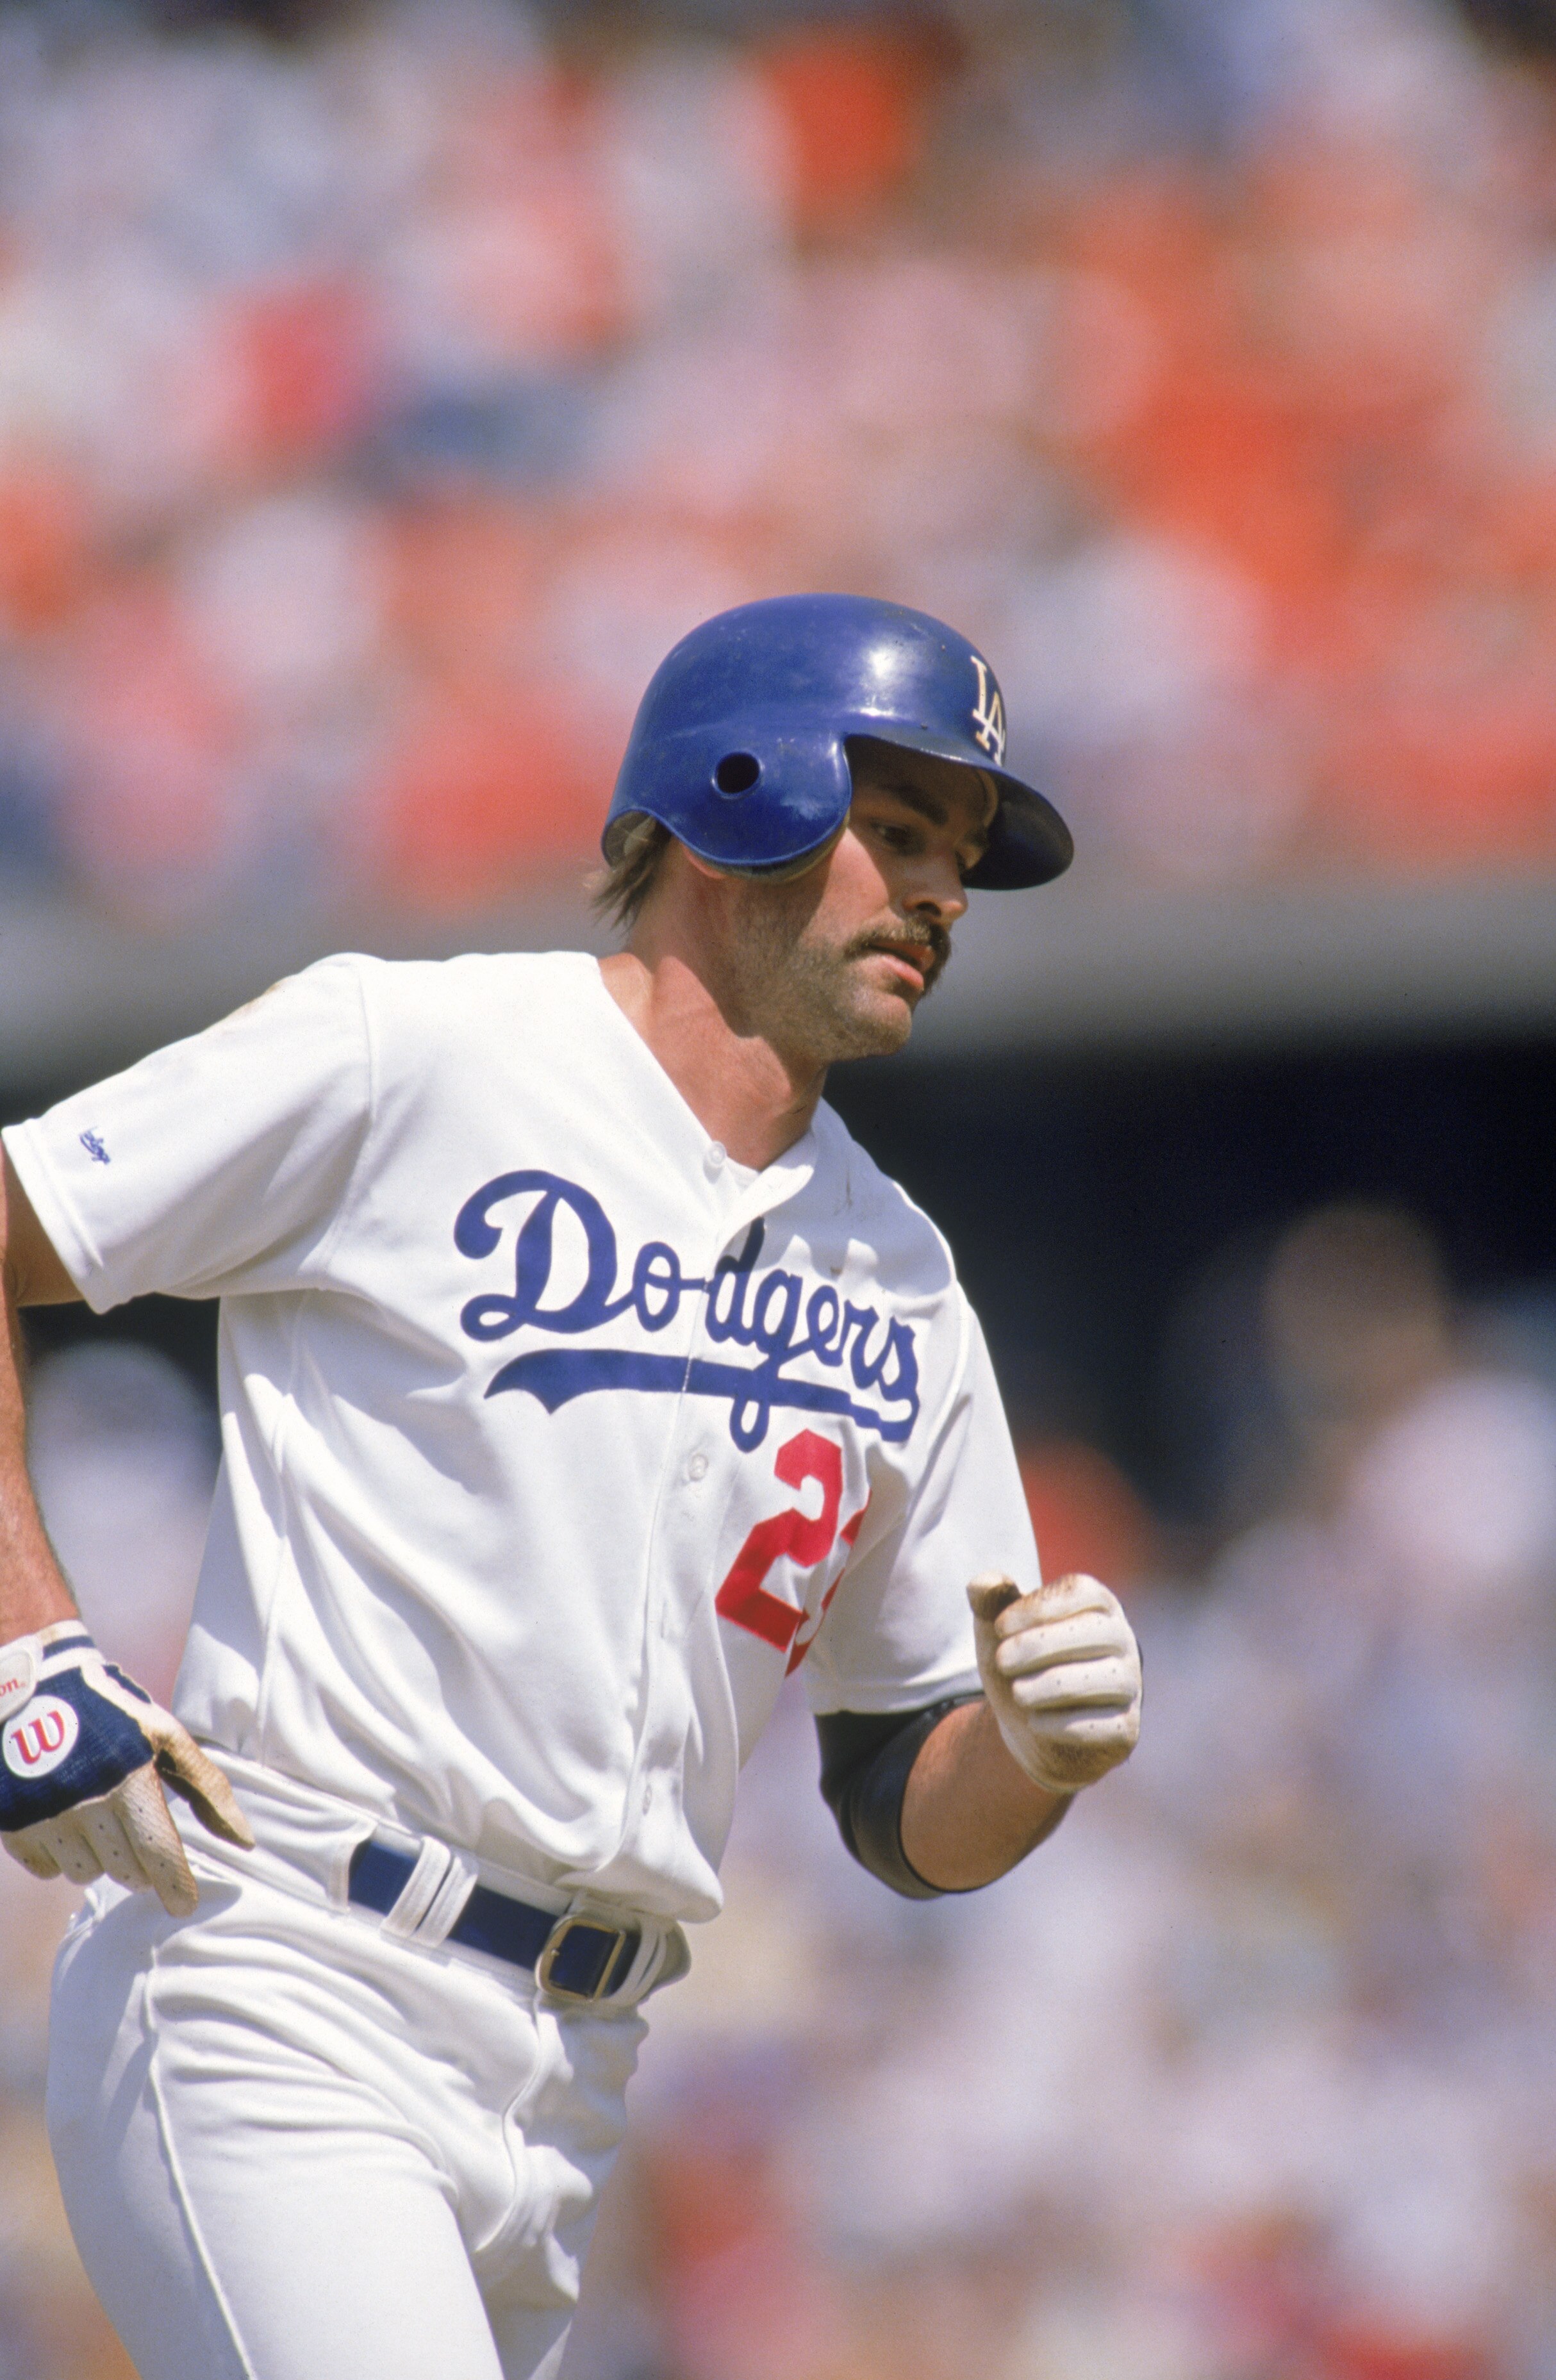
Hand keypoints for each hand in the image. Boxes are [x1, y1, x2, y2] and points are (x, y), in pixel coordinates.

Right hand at [0, 1623, 253, 1915]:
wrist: (37, 1686)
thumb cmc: (115, 1712)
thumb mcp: (167, 1737)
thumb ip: (207, 1789)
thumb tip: (245, 1841)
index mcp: (130, 1780)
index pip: (158, 1854)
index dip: (176, 1887)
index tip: (184, 1905)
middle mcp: (85, 1803)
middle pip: (125, 1872)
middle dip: (141, 1864)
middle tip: (138, 1831)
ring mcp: (45, 1816)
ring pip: (86, 1874)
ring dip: (101, 1857)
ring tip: (100, 1817)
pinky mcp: (13, 1823)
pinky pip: (47, 1870)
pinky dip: (61, 1855)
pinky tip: (67, 1820)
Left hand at [967, 1572, 1141, 1796]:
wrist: (1029, 1725)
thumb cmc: (1020, 1664)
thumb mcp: (998, 1631)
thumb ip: (989, 1601)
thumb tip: (984, 1583)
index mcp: (1096, 1604)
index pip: (1080, 1590)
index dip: (1038, 1606)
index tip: (999, 1627)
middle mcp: (1121, 1639)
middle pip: (1094, 1631)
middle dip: (1039, 1646)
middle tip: (1001, 1661)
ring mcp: (1130, 1684)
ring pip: (1105, 1679)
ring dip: (1051, 1686)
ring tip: (1018, 1693)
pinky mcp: (1126, 1727)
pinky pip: (1106, 1725)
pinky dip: (1064, 1724)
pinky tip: (1035, 1721)